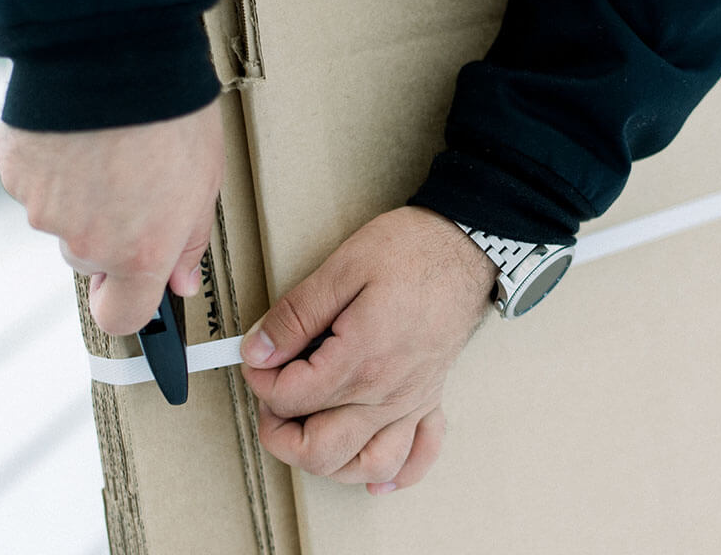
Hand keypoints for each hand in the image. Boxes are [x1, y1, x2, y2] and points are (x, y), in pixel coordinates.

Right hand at [0, 101, 224, 334]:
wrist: (120, 54)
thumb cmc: (172, 115)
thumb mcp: (204, 184)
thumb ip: (189, 242)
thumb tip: (181, 283)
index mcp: (139, 252)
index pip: (122, 316)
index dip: (127, 305)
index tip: (133, 289)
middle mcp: (86, 241)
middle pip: (90, 260)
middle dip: (109, 235)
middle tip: (134, 184)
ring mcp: (44, 208)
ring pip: (62, 220)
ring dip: (82, 198)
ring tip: (110, 149)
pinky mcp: (16, 173)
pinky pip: (36, 185)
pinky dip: (55, 169)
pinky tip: (82, 136)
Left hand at [240, 206, 496, 494]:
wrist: (463, 247)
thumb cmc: (409, 252)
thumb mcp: (343, 268)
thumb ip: (297, 315)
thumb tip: (259, 349)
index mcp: (360, 358)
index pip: (291, 397)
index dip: (261, 380)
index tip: (256, 358)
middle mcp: (387, 392)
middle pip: (320, 450)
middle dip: (280, 433)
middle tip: (270, 396)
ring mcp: (412, 400)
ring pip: (364, 465)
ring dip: (326, 461)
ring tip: (306, 429)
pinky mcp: (431, 397)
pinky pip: (418, 456)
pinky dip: (393, 473)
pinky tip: (372, 471)